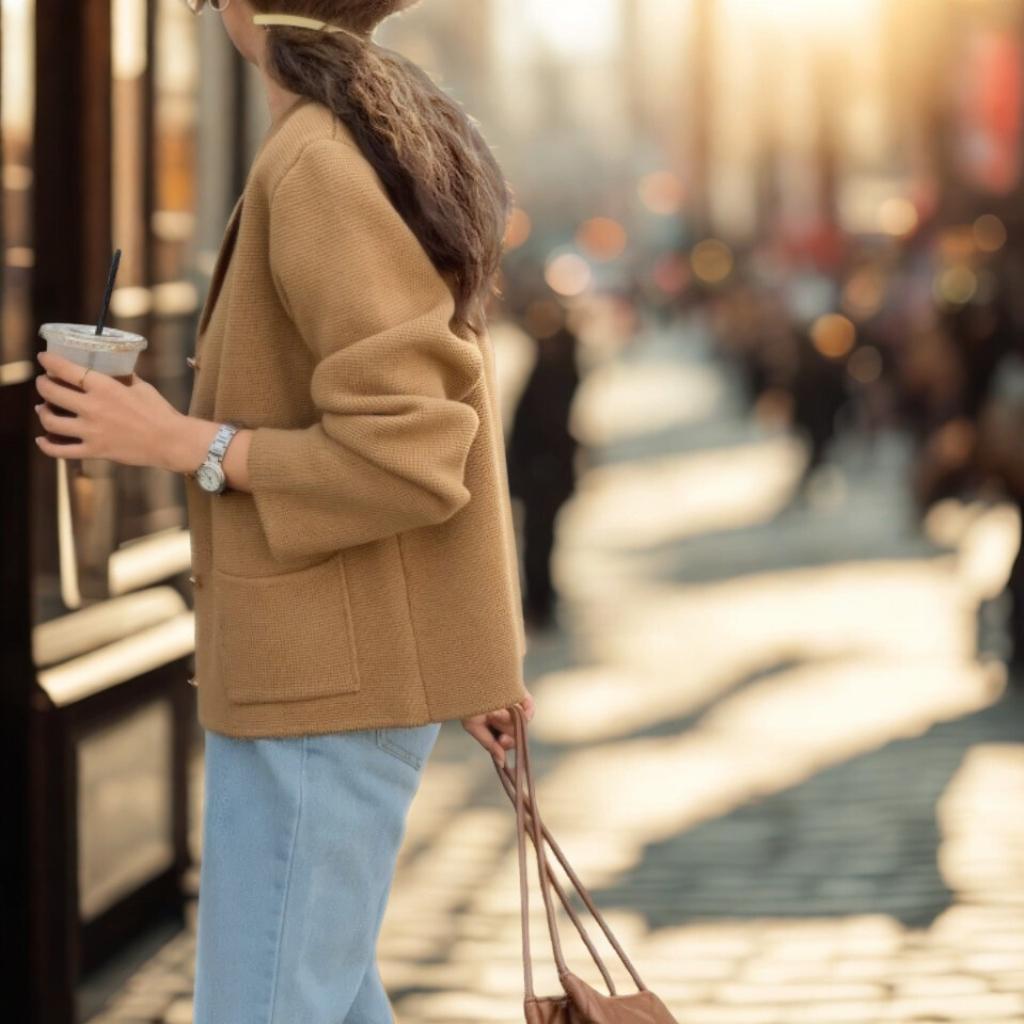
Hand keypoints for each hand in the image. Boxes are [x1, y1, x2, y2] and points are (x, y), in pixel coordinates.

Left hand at [33, 350, 191, 469]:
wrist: (171, 441)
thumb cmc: (159, 411)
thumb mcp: (141, 386)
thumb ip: (121, 377)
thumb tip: (109, 368)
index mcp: (105, 388)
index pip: (66, 369)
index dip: (49, 361)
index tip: (43, 358)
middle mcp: (93, 408)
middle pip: (51, 393)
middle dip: (42, 384)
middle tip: (44, 382)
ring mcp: (91, 431)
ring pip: (50, 421)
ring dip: (42, 412)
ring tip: (43, 408)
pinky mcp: (94, 451)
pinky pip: (61, 450)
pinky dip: (46, 445)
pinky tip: (42, 439)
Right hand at [461, 689, 534, 767]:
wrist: (473, 672)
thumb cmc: (467, 701)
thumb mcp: (472, 725)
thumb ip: (488, 743)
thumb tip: (502, 762)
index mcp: (493, 728)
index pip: (506, 743)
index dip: (505, 744)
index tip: (501, 739)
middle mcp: (506, 719)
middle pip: (514, 733)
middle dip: (504, 726)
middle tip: (493, 715)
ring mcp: (515, 707)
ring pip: (520, 722)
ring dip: (507, 716)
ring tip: (497, 706)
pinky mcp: (522, 696)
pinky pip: (529, 708)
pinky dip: (525, 710)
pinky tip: (515, 706)